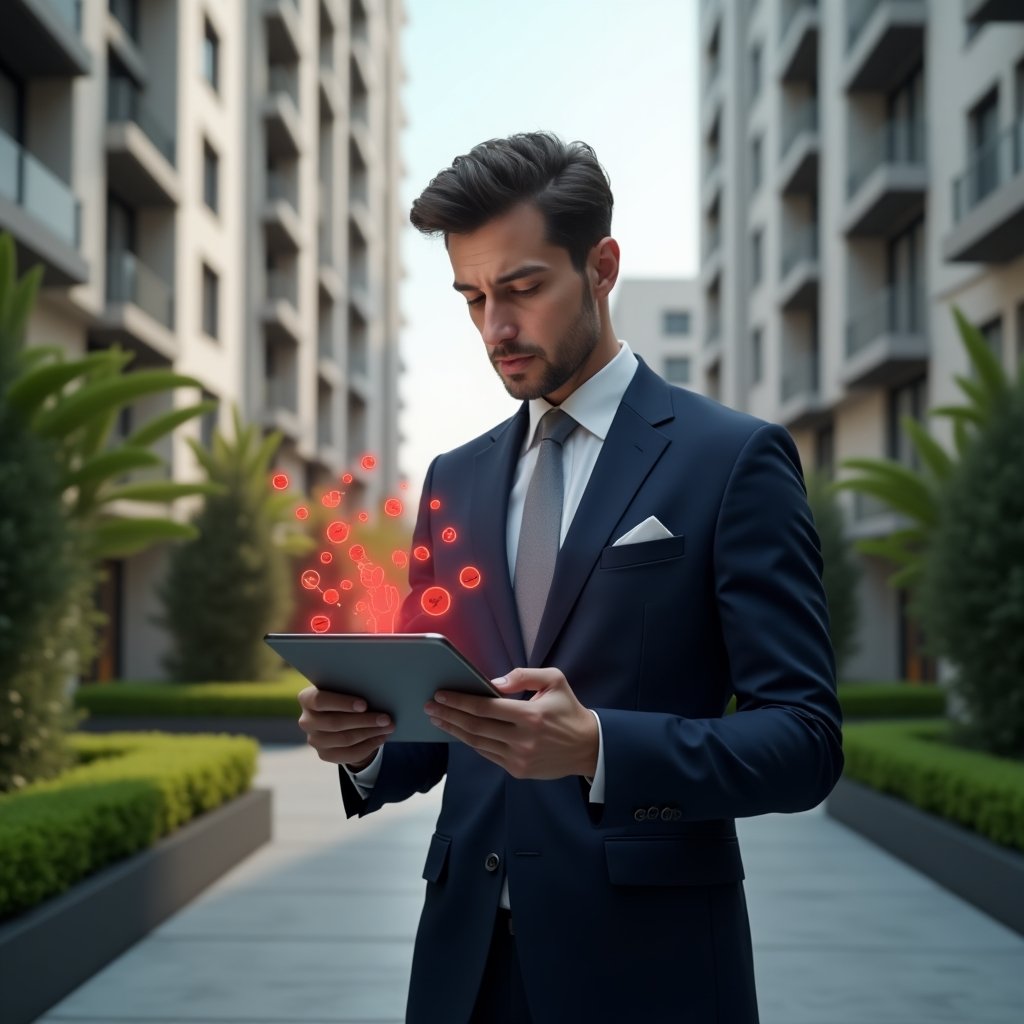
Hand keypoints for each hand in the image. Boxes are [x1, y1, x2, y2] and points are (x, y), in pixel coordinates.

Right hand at [297, 686, 393, 768]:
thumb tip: (377, 692)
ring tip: (388, 727)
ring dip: (370, 733)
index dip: (342, 703)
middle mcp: (306, 721)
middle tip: (386, 718)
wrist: (340, 718)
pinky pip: (348, 754)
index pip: (320, 700)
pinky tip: (381, 738)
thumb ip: (352, 688)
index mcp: (307, 699)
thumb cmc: (345, 697)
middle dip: (364, 720)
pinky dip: (368, 746)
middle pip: (335, 723)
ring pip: (345, 739)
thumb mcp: (345, 689)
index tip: (364, 704)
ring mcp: (314, 740)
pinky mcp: (324, 755)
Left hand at [424, 667, 598, 780]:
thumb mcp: (554, 680)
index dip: (460, 700)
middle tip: (429, 706)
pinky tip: (458, 732)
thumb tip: (492, 682)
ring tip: (437, 719)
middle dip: (449, 715)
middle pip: (475, 727)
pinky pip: (487, 754)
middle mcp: (523, 739)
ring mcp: (519, 758)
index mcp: (531, 715)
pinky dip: (470, 742)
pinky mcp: (518, 770)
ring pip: (477, 743)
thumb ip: (523, 676)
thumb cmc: (568, 709)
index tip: (440, 694)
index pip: (486, 707)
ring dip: (454, 730)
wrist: (588, 747)